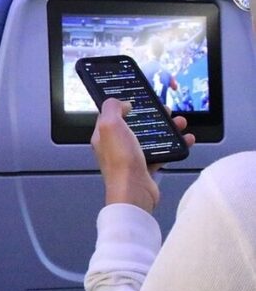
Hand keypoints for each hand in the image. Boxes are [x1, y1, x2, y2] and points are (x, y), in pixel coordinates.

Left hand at [90, 98, 193, 213]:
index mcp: (104, 135)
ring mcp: (131, 157)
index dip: (125, 105)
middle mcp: (116, 146)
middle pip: (136, 125)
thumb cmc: (121, 161)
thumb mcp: (110, 125)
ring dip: (168, 129)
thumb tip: (122, 103)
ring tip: (181, 123)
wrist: (134, 191)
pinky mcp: (145, 167)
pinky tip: (185, 140)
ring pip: (151, 138)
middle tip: (167, 111)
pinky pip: (162, 153)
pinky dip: (175, 145)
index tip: (141, 99)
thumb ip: (112, 109)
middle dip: (153, 116)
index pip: (112, 115)